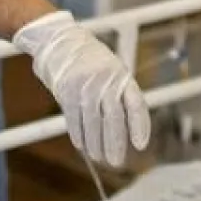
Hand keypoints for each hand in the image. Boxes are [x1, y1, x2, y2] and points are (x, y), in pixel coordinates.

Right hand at [13, 12, 151, 165]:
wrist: (59, 39)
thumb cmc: (89, 58)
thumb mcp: (111, 68)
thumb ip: (117, 93)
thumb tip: (124, 128)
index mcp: (121, 75)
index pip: (136, 104)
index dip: (140, 126)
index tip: (140, 145)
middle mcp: (106, 80)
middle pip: (114, 119)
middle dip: (115, 143)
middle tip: (116, 161)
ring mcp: (85, 85)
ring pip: (94, 123)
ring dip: (96, 144)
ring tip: (98, 157)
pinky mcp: (67, 90)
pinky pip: (74, 119)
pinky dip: (79, 134)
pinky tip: (82, 145)